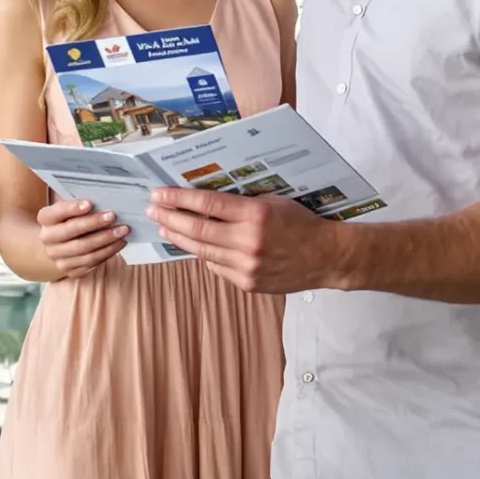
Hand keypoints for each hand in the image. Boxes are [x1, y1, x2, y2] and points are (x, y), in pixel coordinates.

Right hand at [33, 198, 126, 279]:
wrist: (59, 246)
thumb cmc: (70, 220)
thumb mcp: (69, 209)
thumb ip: (81, 204)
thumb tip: (104, 198)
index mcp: (46, 219)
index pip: (57, 213)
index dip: (72, 208)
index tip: (89, 203)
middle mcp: (48, 239)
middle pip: (72, 232)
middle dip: (94, 223)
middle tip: (113, 216)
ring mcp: (58, 257)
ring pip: (84, 250)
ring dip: (106, 240)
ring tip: (123, 230)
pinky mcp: (70, 270)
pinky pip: (92, 262)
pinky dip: (108, 252)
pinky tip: (119, 242)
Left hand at [147, 187, 327, 292]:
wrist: (326, 257)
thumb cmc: (301, 224)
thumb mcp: (272, 202)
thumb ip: (239, 204)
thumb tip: (203, 202)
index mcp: (256, 214)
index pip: (207, 203)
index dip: (178, 198)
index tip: (159, 194)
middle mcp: (249, 241)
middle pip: (197, 229)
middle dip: (170, 218)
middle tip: (152, 210)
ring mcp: (247, 266)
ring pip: (202, 251)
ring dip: (179, 238)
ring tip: (164, 227)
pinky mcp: (248, 283)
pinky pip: (217, 267)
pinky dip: (204, 255)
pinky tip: (194, 247)